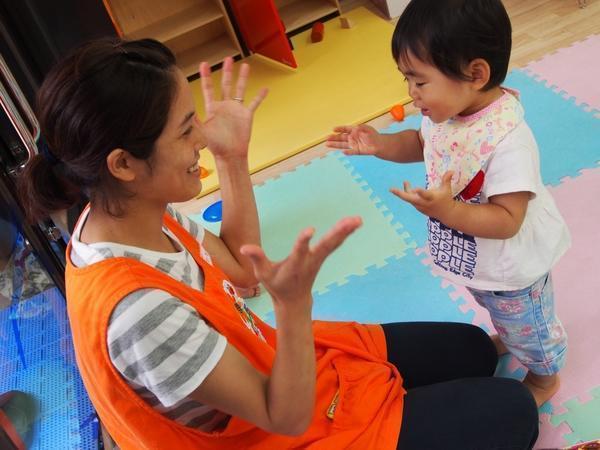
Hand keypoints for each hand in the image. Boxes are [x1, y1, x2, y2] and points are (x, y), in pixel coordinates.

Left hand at [199, 57, 267, 159]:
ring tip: (245, 66)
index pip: (208, 88)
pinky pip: (254, 103)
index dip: (206, 76)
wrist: (229, 155)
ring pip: (240, 89)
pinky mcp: (246, 115)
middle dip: (226, 71)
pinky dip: (260, 96)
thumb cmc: (215, 145)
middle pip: (225, 84)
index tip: (204, 64)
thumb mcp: (201, 132)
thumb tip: (185, 112)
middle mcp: (224, 106)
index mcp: (213, 108)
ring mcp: (236, 110)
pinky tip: (265, 89)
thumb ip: (194, 121)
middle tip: (227, 59)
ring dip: (242, 78)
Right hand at [240, 217, 361, 309]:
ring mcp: (318, 258)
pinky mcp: (322, 256)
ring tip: (358, 219)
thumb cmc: (277, 285)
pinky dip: (344, 233)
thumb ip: (256, 259)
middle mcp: (310, 261)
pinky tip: (354, 223)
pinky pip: (335, 243)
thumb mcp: (262, 275)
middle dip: (338, 234)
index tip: (310, 230)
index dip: (303, 241)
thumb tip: (243, 247)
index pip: (299, 251)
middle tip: (352, 222)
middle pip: (326, 246)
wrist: (294, 301)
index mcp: (295, 265)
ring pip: (334, 243)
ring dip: (346, 231)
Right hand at [326, 124, 381, 155]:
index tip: (333, 129)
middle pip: (341, 138)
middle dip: (334, 138)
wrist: (378, 144)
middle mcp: (351, 138)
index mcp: (353, 131)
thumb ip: (362, 127)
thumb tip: (356, 128)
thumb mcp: (368, 128)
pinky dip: (348, 152)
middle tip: (327, 138)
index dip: (339, 129)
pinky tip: (343, 152)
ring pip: (342, 145)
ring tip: (327, 144)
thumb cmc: (372, 135)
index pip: (345, 129)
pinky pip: (351, 151)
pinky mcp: (356, 151)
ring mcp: (353, 145)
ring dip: (335, 145)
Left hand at [390, 171, 455, 220]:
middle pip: (410, 199)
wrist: (446, 213)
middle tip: (391, 189)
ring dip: (405, 190)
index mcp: (431, 198)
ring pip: (408, 198)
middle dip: (400, 194)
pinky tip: (406, 185)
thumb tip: (451, 170)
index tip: (414, 189)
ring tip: (405, 182)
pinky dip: (407, 193)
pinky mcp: (418, 208)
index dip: (420, 192)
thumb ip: (446, 179)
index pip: (425, 195)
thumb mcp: (447, 189)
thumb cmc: (446, 198)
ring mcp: (419, 206)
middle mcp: (424, 203)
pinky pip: (410, 200)